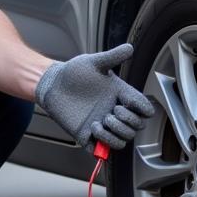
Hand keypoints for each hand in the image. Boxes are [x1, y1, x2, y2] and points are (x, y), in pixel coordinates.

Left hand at [35, 43, 152, 149]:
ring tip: (101, 121)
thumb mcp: (94, 62)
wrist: (52, 85)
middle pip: (137, 127)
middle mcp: (114, 111)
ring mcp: (103, 125)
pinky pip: (106, 149)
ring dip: (116, 133)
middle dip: (129, 121)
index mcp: (120, 95)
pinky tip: (93, 128)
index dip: (144, 109)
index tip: (130, 102)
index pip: (143, 108)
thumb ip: (112, 56)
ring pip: (124, 140)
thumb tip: (129, 47)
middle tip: (114, 111)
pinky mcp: (89, 135)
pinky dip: (104, 142)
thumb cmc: (73, 72)